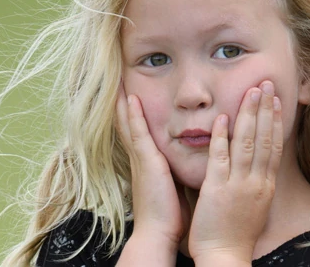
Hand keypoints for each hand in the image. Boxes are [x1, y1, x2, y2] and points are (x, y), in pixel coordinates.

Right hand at [115, 86, 190, 253]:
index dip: (134, 110)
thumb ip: (176, 167)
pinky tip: (130, 98)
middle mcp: (141, 156)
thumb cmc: (170, 212)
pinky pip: (138, 133)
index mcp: (148, 161)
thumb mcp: (173, 182)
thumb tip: (193, 154)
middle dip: (123, 99)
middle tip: (116, 76)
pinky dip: (133, 115)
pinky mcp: (146, 162)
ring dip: (123, 100)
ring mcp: (141, 158)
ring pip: (129, 122)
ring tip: (118, 78)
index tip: (131, 89)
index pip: (139, 129)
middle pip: (128, 121)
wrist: (160, 233)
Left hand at [188, 80, 282, 264]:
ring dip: (249, 115)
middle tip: (266, 84)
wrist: (225, 257)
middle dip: (266, 109)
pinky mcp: (217, 189)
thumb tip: (260, 165)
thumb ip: (257, 183)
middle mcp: (256, 182)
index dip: (276, 121)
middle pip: (265, 138)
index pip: (274, 146)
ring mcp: (238, 185)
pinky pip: (220, 158)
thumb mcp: (256, 205)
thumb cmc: (237, 234)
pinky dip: (222, 137)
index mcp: (265, 185)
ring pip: (247, 143)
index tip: (276, 100)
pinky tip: (223, 118)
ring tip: (251, 91)